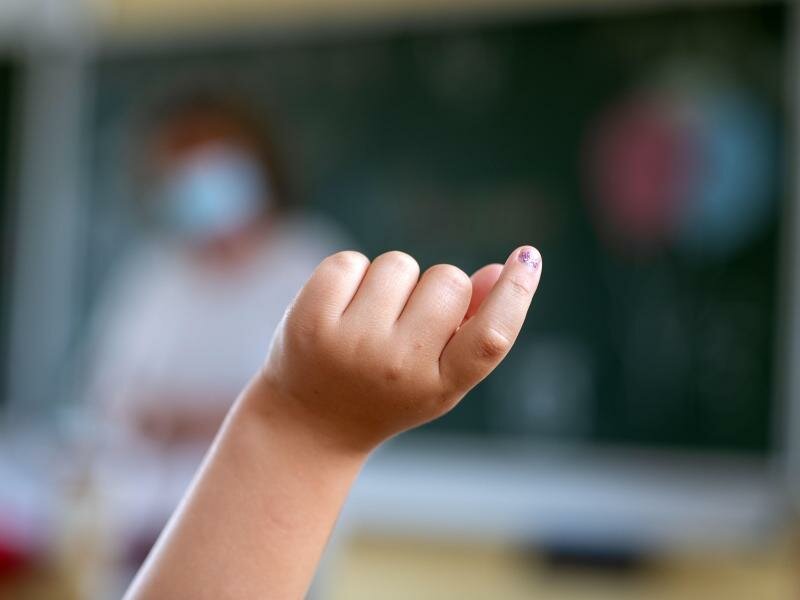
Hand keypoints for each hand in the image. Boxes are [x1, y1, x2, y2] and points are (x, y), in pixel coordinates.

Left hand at [255, 245, 541, 454]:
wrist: (310, 422)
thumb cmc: (388, 390)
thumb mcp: (437, 374)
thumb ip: (473, 328)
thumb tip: (498, 271)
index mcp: (438, 385)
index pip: (491, 336)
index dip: (515, 293)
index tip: (527, 257)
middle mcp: (396, 367)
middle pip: (448, 280)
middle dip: (435, 288)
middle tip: (407, 319)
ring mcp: (350, 343)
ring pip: (398, 264)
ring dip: (390, 282)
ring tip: (370, 320)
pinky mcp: (310, 319)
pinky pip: (350, 262)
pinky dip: (349, 276)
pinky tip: (340, 310)